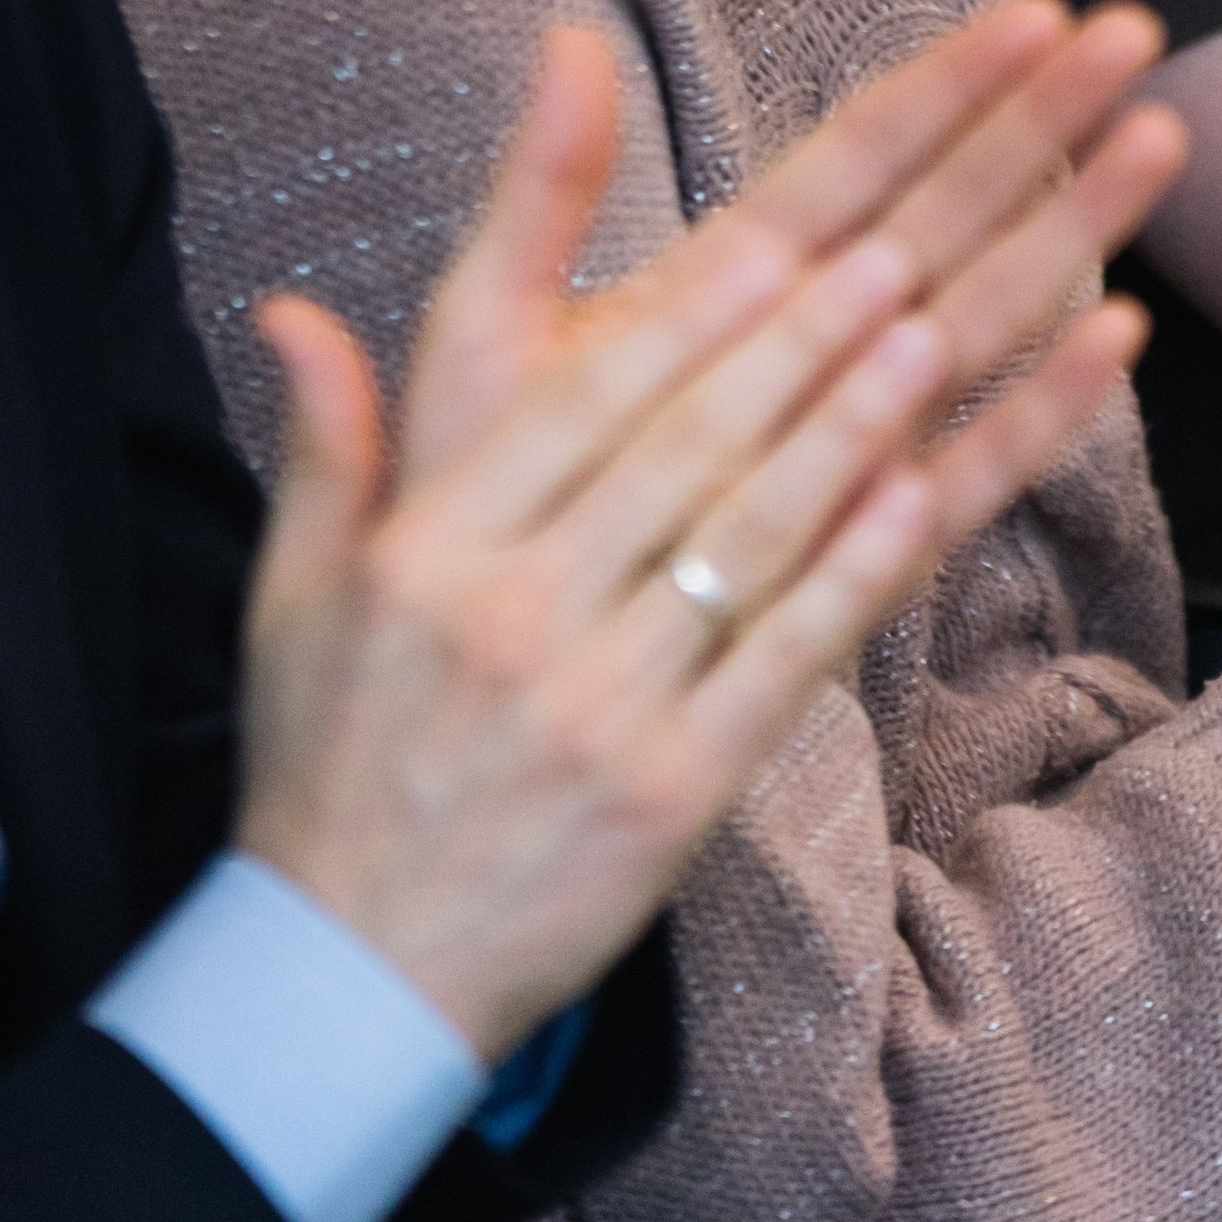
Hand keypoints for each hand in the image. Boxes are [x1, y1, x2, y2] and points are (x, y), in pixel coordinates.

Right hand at [235, 0, 1186, 1059]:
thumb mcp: (292, 600)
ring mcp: (597, 709)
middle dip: (794, 345)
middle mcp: (511, 618)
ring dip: (845, 431)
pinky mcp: (668, 796)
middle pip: (680, 452)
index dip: (686, 318)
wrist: (344, 982)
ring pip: (744, 542)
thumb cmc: (329, 767)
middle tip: (891, 254)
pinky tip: (919, 497)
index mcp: (428, 553)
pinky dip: (852, 576)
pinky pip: (778, 664)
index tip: (778, 240)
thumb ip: (325, 444)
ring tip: (930, 338)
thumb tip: (292, 307)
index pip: (577, 406)